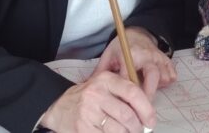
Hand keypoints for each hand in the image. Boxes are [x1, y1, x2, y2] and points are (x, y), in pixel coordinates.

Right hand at [40, 71, 155, 132]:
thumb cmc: (87, 98)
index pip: (133, 93)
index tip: (150, 121)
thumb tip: (147, 113)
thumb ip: (123, 95)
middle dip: (137, 127)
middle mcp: (96, 93)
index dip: (147, 109)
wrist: (57, 108)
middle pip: (127, 115)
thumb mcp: (103, 87)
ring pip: (119, 130)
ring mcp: (88, 112)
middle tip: (139, 131)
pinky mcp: (83, 128)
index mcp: (104, 80)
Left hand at [93, 27, 176, 98]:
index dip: (127, 94)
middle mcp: (146, 55)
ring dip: (157, 88)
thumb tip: (90, 88)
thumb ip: (100, 72)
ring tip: (147, 92)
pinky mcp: (167, 60)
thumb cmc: (121, 47)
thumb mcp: (108, 55)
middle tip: (141, 108)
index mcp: (130, 55)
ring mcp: (158, 58)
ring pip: (163, 78)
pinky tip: (156, 84)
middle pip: (152, 77)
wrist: (137, 34)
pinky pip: (171, 75)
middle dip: (148, 94)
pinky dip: (166, 82)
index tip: (125, 106)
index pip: (130, 78)